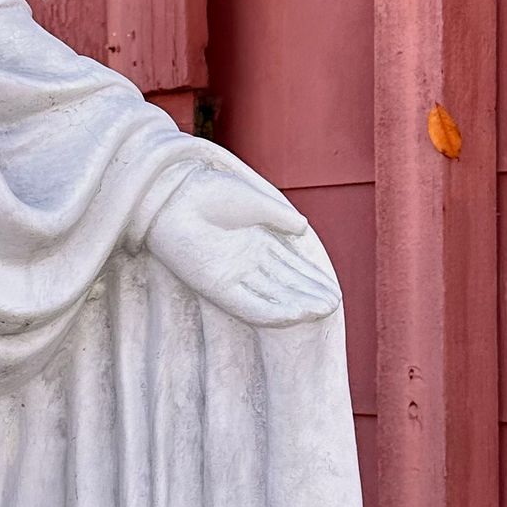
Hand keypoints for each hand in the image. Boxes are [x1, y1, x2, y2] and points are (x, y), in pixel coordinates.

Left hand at [145, 170, 339, 327]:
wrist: (174, 194)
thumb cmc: (207, 191)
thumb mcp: (252, 201)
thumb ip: (278, 216)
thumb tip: (304, 227)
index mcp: (253, 241)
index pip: (288, 266)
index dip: (310, 278)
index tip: (332, 289)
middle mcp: (244, 261)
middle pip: (282, 284)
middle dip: (308, 295)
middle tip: (333, 304)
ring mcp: (230, 274)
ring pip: (269, 297)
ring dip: (295, 305)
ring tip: (321, 310)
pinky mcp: (213, 286)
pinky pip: (246, 304)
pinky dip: (270, 311)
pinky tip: (293, 314)